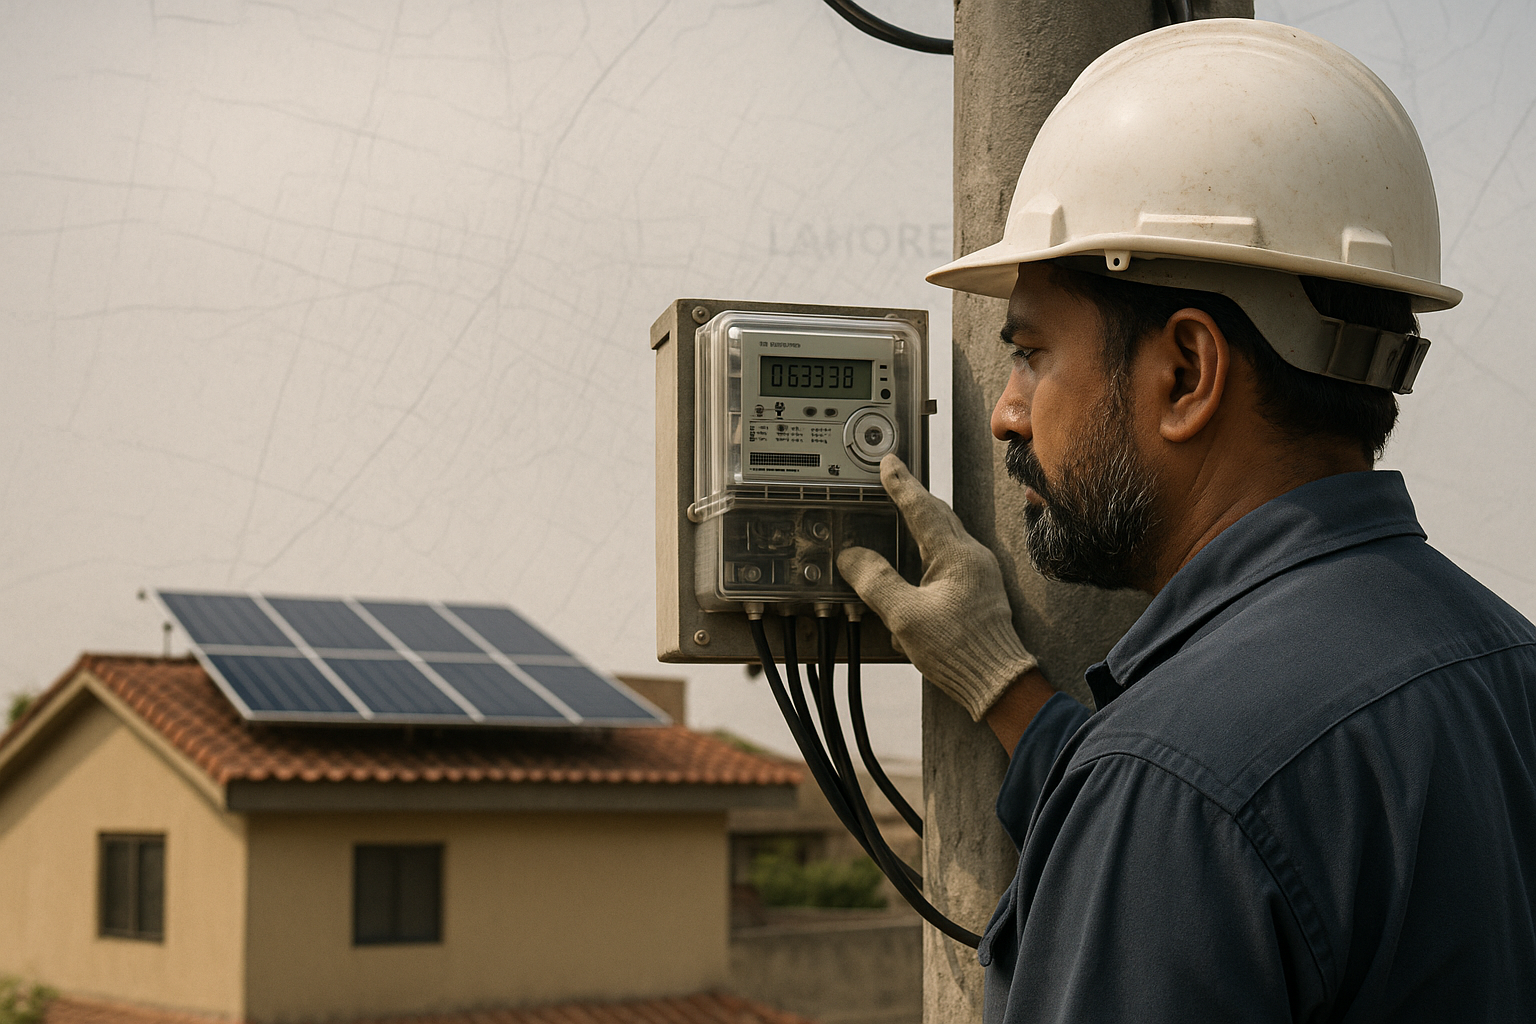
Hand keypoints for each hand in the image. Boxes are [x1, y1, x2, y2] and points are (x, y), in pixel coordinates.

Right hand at [837, 454, 1038, 721]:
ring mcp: (980, 574)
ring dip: (923, 526)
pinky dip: (930, 554)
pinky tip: (916, 570)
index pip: (922, 508)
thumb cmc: (957, 649)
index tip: (888, 464)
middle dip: (915, 498)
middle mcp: (972, 558)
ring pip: (946, 537)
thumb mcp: (904, 615)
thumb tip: (852, 558)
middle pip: (939, 516)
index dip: (901, 485)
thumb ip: (876, 581)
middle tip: (894, 483)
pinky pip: (952, 561)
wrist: (998, 681)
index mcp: (955, 555)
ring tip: (903, 519)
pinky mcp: (980, 592)